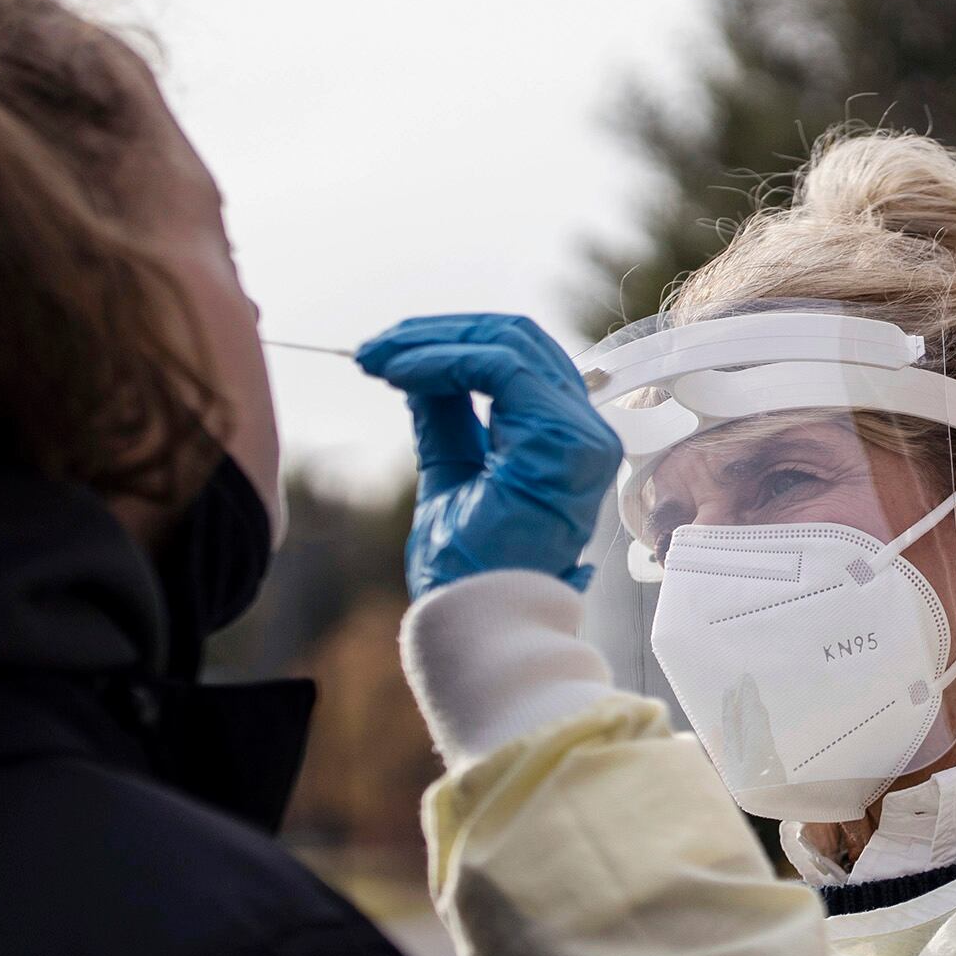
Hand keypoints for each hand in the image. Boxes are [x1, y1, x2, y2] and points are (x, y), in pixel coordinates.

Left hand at [356, 313, 621, 597]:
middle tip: (372, 349)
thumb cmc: (468, 571)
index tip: (385, 355)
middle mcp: (584, 433)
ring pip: (508, 344)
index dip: (450, 342)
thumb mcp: (450, 473)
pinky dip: (441, 359)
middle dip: (436, 333)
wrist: (478, 622)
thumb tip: (420, 365)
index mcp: (562, 442)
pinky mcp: (562, 441)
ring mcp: (580, 436)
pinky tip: (398, 370)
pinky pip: (499, 369)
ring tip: (376, 357)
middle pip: (516, 340)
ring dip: (431, 341)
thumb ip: (447, 418)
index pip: (518, 359)